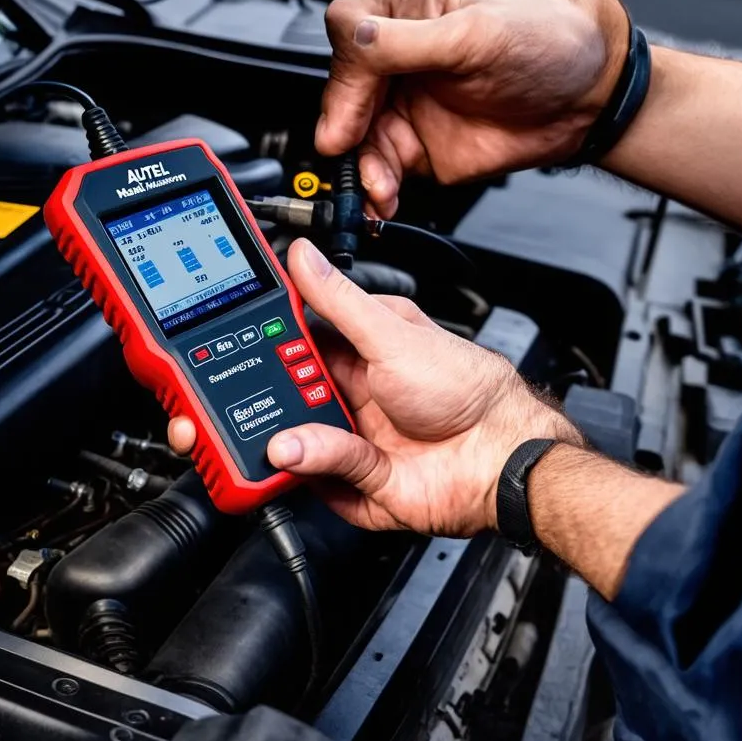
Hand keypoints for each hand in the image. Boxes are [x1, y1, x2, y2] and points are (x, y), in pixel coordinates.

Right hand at [167, 239, 581, 535]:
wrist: (501, 457)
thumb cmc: (466, 388)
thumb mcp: (392, 334)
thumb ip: (339, 300)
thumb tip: (302, 256)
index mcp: (358, 353)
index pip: (296, 344)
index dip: (267, 345)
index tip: (239, 343)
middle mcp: (353, 396)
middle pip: (289, 396)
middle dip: (269, 399)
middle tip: (260, 396)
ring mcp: (355, 440)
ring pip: (298, 441)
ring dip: (290, 439)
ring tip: (289, 436)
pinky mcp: (358, 484)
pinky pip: (321, 482)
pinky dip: (313, 473)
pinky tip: (312, 460)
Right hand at [315, 0, 629, 216]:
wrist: (591, 95)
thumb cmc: (550, 40)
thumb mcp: (475, 30)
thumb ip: (404, 40)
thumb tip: (348, 45)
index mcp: (410, 15)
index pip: (349, 30)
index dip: (344, 68)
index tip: (354, 103)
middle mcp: (402, 61)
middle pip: (344, 93)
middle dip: (343, 127)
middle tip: (347, 148)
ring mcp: (408, 107)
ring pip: (358, 139)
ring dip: (358, 166)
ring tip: (378, 184)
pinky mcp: (421, 150)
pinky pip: (383, 172)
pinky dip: (376, 189)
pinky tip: (383, 197)